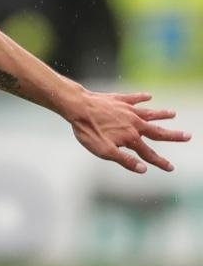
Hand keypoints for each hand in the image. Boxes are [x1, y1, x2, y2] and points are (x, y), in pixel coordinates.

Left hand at [70, 92, 191, 172]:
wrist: (77, 107)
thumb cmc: (88, 131)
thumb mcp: (104, 151)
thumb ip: (125, 160)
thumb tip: (144, 169)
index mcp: (131, 138)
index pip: (149, 153)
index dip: (160, 162)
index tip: (171, 168)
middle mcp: (134, 123)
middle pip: (157, 131)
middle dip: (173, 135)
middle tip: (188, 136)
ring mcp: (127, 110)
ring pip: (149, 113)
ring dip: (161, 114)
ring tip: (173, 114)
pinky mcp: (118, 99)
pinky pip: (134, 98)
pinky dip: (142, 97)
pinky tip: (148, 95)